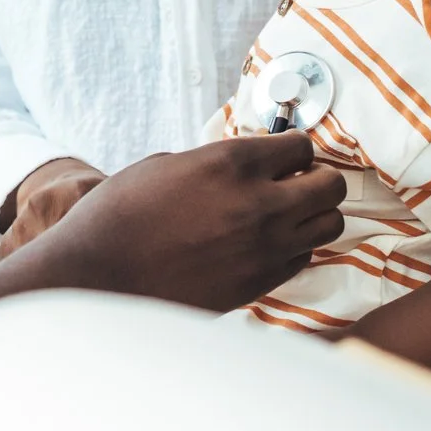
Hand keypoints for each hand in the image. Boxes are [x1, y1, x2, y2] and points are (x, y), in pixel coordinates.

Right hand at [0, 135, 345, 313]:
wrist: (99, 275)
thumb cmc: (120, 215)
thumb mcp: (166, 166)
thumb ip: (216, 163)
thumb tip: (244, 167)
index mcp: (232, 162)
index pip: (301, 146)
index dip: (293, 150)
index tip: (284, 157)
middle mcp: (259, 203)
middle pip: (330, 185)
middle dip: (317, 179)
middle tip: (297, 183)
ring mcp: (264, 247)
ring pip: (328, 225)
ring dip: (313, 215)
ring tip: (287, 215)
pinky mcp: (259, 283)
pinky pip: (302, 258)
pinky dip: (294, 248)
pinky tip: (266, 244)